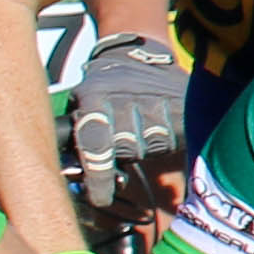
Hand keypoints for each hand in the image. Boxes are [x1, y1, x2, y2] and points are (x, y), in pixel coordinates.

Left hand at [64, 33, 185, 225]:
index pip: (96, 143)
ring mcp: (156, 98)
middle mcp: (124, 97)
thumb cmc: (102, 92)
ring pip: (152, 145)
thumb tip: (73, 177)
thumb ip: (77, 138)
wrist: (136, 55)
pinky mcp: (180, 102)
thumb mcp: (80, 105)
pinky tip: (160, 128)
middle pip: (127, 148)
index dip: (98, 175)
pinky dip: (167, 140)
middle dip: (123, 156)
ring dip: (146, 147)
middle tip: (124, 147)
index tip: (101, 198)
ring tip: (140, 130)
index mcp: (93, 97)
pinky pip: (175, 136)